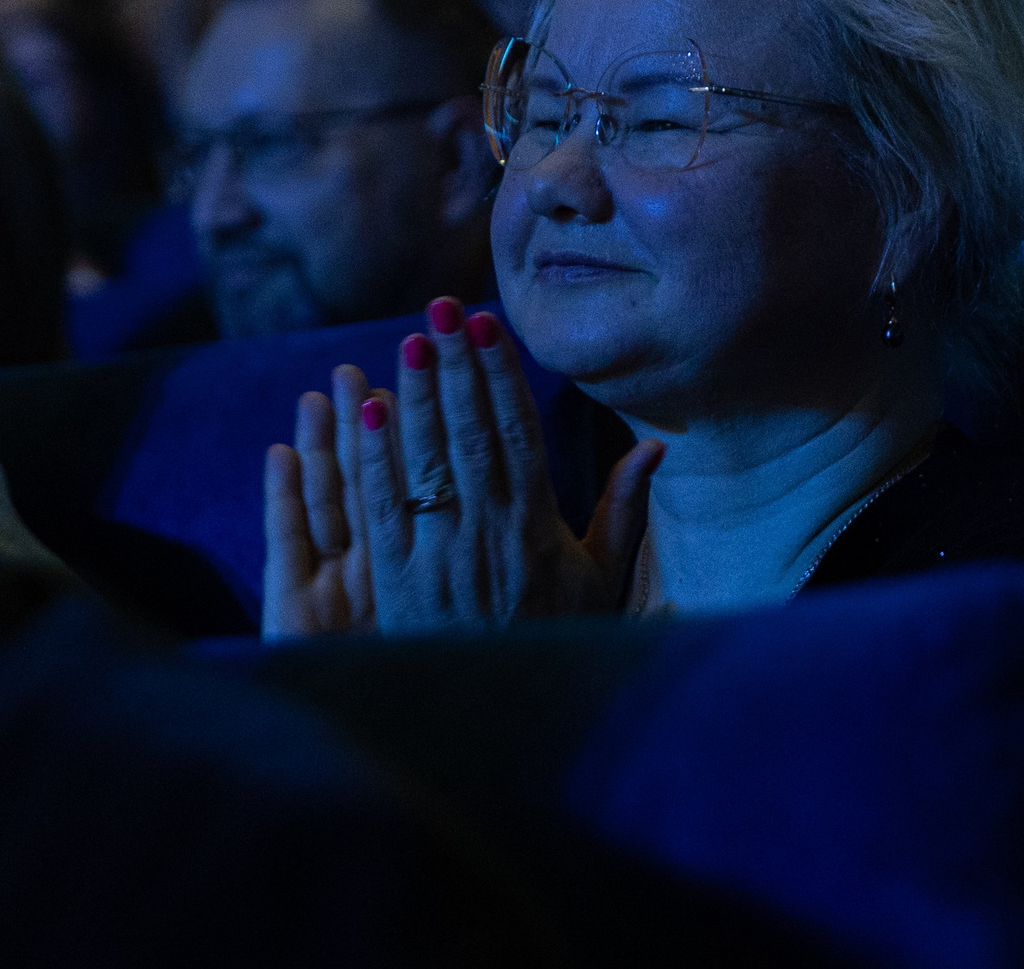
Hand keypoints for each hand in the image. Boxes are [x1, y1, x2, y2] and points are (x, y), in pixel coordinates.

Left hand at [268, 298, 661, 634]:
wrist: (500, 713)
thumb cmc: (551, 638)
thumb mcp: (600, 581)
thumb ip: (624, 510)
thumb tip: (656, 446)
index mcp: (537, 526)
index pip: (517, 433)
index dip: (499, 376)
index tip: (487, 325)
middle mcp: (489, 532)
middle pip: (470, 433)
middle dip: (455, 367)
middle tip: (440, 309)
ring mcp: (440, 555)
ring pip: (427, 462)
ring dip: (416, 398)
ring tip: (410, 341)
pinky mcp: (399, 581)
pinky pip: (384, 509)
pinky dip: (375, 459)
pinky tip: (367, 412)